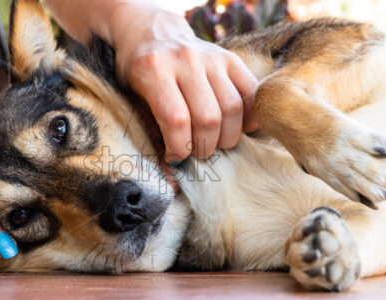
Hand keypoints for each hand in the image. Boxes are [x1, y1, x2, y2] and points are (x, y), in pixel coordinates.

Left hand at [110, 3, 258, 161]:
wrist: (153, 32)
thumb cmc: (139, 72)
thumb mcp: (133, 100)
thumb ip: (151, 137)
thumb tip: (170, 180)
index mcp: (153, 70)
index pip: (176, 121)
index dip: (179, 149)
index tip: (175, 156)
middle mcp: (184, 60)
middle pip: (208, 119)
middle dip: (204, 147)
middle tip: (196, 151)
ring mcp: (211, 57)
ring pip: (232, 109)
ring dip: (227, 137)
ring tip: (214, 142)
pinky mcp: (230, 58)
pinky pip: (251, 93)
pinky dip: (250, 117)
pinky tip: (238, 127)